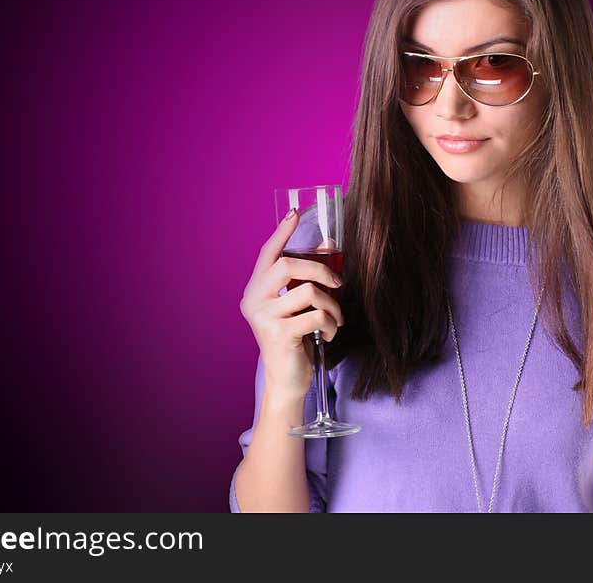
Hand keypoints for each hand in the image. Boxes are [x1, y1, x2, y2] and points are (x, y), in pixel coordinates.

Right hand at [239, 209, 344, 403]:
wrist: (287, 379)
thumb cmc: (295, 339)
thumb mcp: (300, 306)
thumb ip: (308, 278)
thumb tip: (329, 244)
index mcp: (256, 289)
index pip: (268, 254)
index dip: (281, 232)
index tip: (294, 214)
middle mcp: (253, 300)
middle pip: (289, 266)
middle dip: (320, 270)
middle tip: (338, 284)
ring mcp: (264, 318)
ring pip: (308, 292)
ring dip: (332, 305)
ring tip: (336, 318)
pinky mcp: (279, 334)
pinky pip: (316, 316)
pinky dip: (332, 323)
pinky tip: (330, 333)